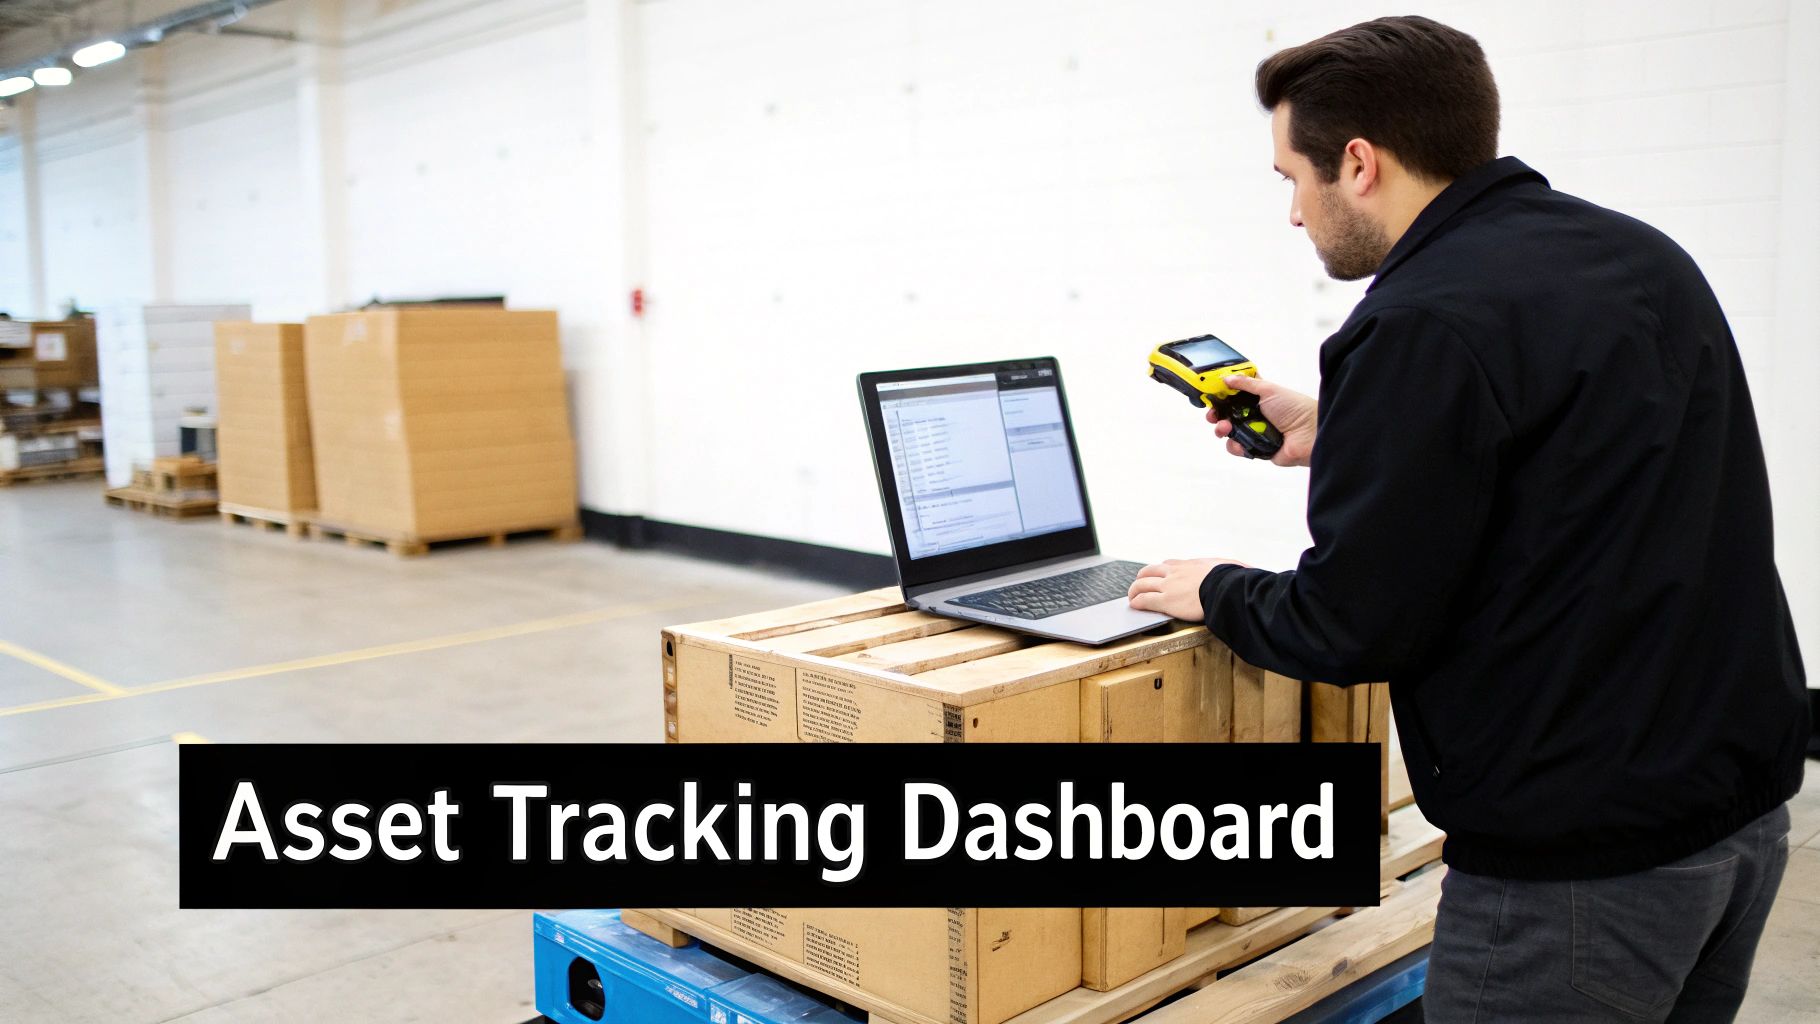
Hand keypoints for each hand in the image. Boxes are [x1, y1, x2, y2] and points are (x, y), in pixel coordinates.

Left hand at [1128, 558, 1249, 620]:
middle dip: (1142, 578)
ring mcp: (1168, 586)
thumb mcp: (1231, 566)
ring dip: (1134, 591)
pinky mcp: (1165, 601)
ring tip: (1132, 597)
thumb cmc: (1231, 579)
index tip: (1159, 575)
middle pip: (1149, 571)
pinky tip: (1134, 606)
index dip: (1160, 571)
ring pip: (1142, 584)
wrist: (1225, 588)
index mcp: (1190, 565)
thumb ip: (1232, 568)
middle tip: (1138, 585)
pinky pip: (1144, 600)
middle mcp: (1175, 572)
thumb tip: (1249, 569)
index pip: (1169, 564)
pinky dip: (1137, 602)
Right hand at [1209, 375, 1316, 466]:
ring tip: (1225, 428)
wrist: (1310, 434)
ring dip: (1222, 429)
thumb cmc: (1295, 408)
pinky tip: (1238, 442)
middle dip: (1216, 414)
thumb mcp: (1268, 389)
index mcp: (1258, 398)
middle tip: (1213, 414)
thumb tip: (1226, 378)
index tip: (1210, 394)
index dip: (1221, 394)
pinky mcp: (1256, 448)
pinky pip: (1237, 448)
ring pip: (1229, 431)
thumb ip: (1245, 383)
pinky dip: (1234, 446)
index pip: (1233, 394)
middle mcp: (1255, 414)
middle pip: (1227, 414)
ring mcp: (1254, 431)